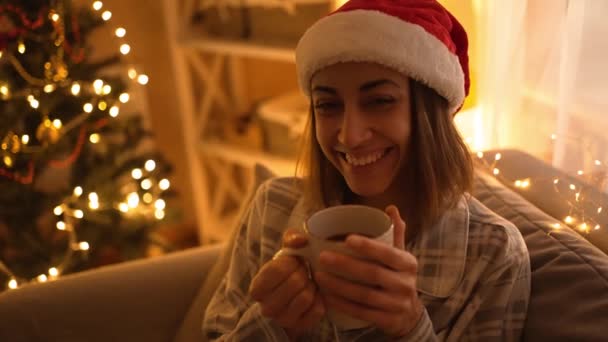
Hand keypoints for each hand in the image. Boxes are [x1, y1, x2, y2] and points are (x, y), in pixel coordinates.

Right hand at [249, 229, 325, 337]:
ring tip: (308, 283)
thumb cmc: (287, 271)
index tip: (295, 261)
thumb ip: (291, 239)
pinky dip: (320, 299)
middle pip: (295, 282)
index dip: (292, 262)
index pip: (278, 269)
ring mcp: (282, 320)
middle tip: (304, 271)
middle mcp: (266, 307)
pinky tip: (314, 295)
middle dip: (304, 273)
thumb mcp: (286, 252)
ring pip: (306, 297)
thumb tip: (301, 240)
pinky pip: (317, 310)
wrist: (292, 298)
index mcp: (257, 288)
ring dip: (312, 286)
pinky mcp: (300, 327)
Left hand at [314, 205, 423, 336]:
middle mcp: (406, 284)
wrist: (409, 314)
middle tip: (322, 257)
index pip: (388, 253)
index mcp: (408, 263)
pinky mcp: (387, 321)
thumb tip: (390, 208)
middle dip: (345, 265)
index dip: (368, 247)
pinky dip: (342, 304)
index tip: (347, 239)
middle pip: (373, 274)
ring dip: (339, 286)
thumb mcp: (400, 256)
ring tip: (319, 276)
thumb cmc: (398, 277)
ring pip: (364, 295)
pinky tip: (326, 296)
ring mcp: (397, 305)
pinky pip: (361, 313)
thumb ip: (395, 233)